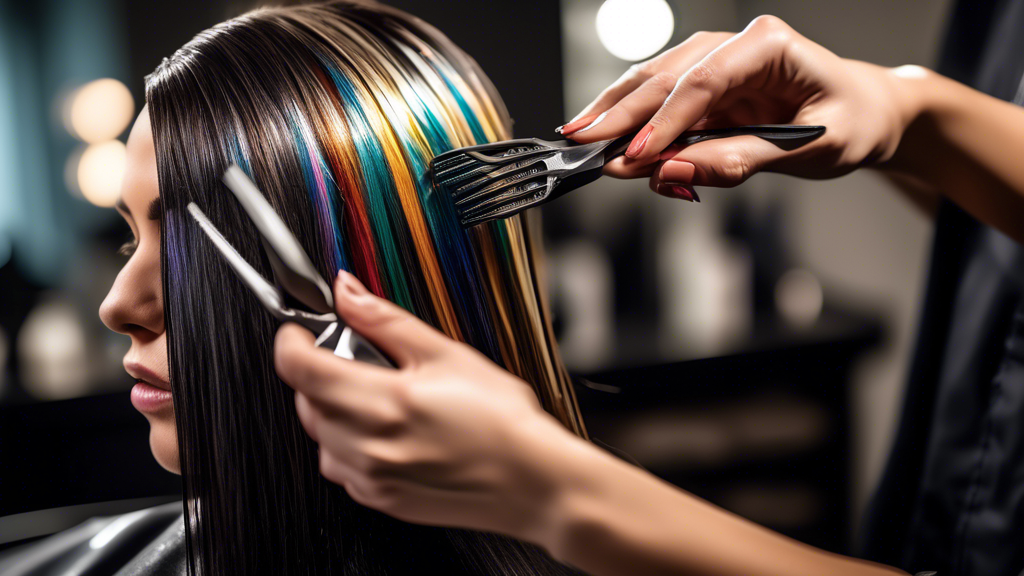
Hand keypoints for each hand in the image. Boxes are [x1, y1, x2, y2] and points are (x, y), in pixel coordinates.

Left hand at [273, 270, 579, 542]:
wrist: (530, 481)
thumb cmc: (502, 421)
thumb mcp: (446, 354)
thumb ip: (385, 321)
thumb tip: (348, 292)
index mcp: (383, 402)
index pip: (300, 369)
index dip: (292, 342)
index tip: (301, 333)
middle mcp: (368, 446)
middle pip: (307, 401)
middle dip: (320, 373)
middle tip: (358, 360)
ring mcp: (372, 478)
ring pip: (319, 437)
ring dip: (332, 411)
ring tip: (378, 399)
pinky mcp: (381, 500)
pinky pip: (341, 467)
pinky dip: (348, 445)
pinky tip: (387, 432)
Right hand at [562, 15, 917, 198]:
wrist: (864, 113)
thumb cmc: (850, 122)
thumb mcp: (809, 149)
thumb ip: (739, 160)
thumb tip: (673, 172)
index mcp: (769, 45)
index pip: (703, 81)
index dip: (664, 121)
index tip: (634, 156)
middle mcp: (735, 44)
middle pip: (666, 77)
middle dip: (621, 113)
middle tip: (584, 144)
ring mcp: (715, 62)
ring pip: (652, 82)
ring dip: (615, 111)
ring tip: (580, 138)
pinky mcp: (705, 88)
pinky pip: (661, 103)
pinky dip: (631, 122)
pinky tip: (605, 137)